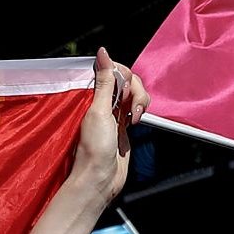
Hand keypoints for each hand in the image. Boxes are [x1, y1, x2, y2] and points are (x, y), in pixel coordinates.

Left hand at [66, 48, 148, 210]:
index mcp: (94, 97)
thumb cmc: (95, 150)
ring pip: (134, 94)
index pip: (114, 71)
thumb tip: (102, 53)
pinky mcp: (124, 127)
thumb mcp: (99, 111)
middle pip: (128, 81)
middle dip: (136, 91)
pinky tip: (136, 122)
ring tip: (134, 119)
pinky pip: (136, 109)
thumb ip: (105, 82)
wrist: (100, 180)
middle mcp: (103, 103)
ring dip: (139, 101)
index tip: (123, 91)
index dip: (124, 76)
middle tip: (130, 110)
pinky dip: (140, 111)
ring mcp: (114, 115)